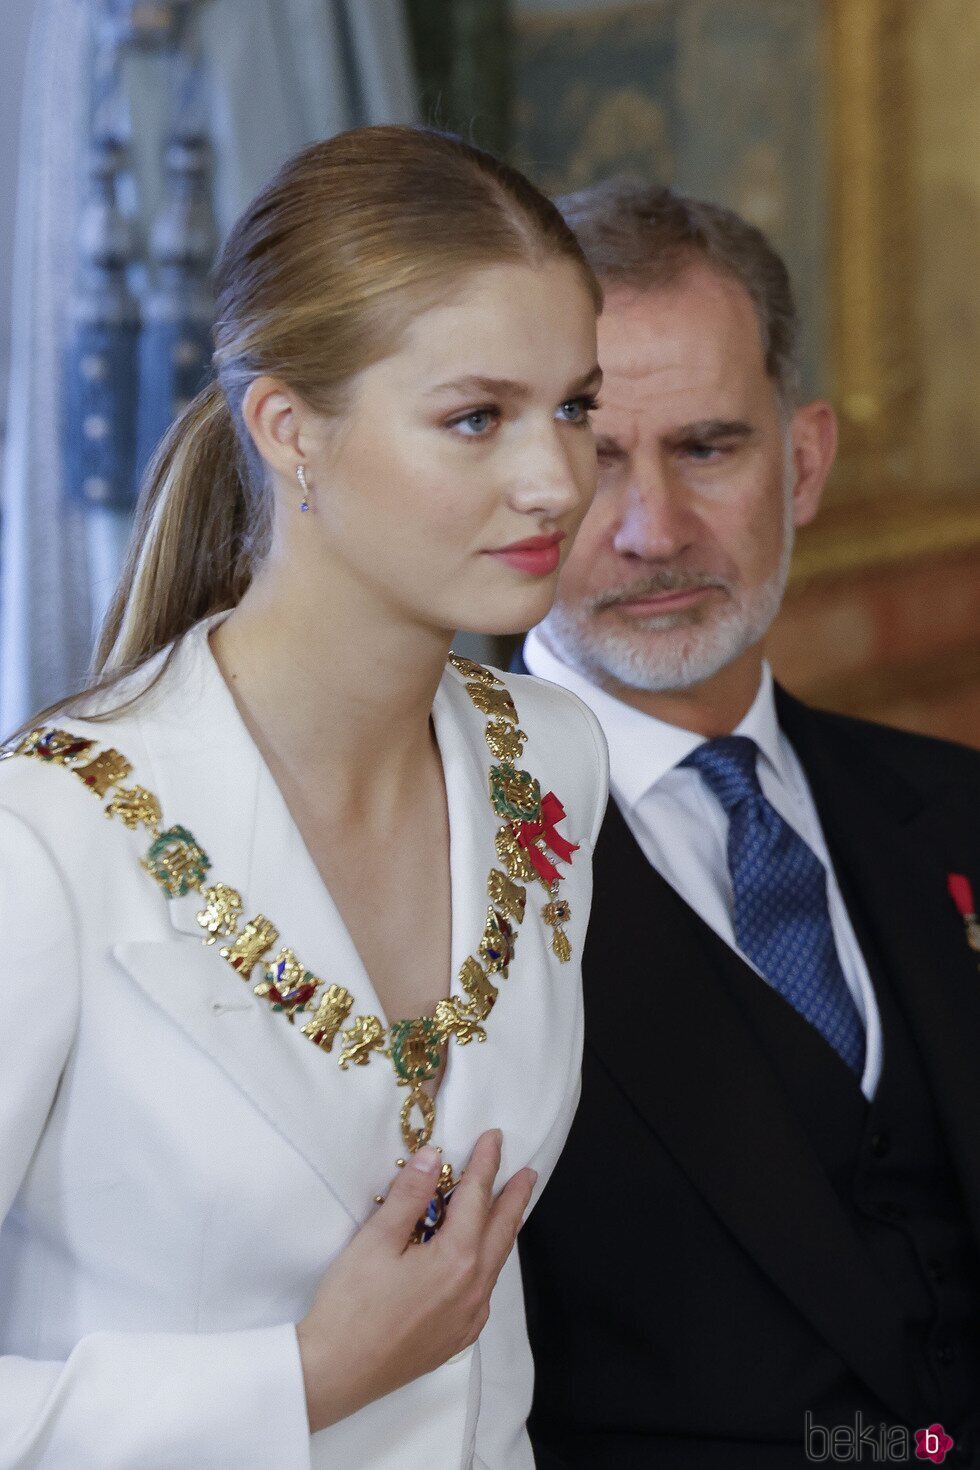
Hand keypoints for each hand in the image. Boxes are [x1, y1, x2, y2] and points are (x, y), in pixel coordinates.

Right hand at [296, 1129, 535, 1432]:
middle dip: (514, 1197)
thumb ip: (409, 1194)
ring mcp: (469, 1317)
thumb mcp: (375, 1240)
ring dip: (503, 1229)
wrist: (336, 1373)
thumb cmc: (351, 1305)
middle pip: (501, 1230)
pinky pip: (485, 1290)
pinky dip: (488, 1262)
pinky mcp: (457, 1337)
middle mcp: (473, 1288)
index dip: (486, 1164)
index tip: (494, 1137)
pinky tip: (479, 1259)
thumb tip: (435, 1156)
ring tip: (509, 1208)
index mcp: (456, 1259)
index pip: (477, 1198)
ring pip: (495, 1262)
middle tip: (527, 1172)